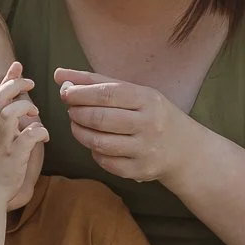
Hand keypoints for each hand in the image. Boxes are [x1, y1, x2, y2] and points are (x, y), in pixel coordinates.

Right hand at [0, 61, 47, 200]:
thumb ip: (8, 125)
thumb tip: (24, 110)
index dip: (7, 78)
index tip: (18, 65)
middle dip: (15, 86)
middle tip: (31, 84)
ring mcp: (3, 144)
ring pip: (8, 115)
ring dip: (25, 107)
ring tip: (35, 113)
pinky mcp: (14, 157)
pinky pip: (27, 138)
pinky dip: (39, 131)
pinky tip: (44, 135)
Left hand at [55, 68, 195, 184]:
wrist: (185, 149)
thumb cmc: (152, 114)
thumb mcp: (134, 92)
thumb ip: (96, 82)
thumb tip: (59, 75)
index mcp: (148, 100)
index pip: (107, 93)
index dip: (80, 93)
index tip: (66, 93)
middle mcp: (149, 124)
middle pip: (100, 118)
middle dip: (77, 113)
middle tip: (71, 110)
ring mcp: (144, 149)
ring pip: (98, 142)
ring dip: (80, 132)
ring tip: (77, 124)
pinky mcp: (139, 170)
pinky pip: (105, 161)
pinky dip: (93, 151)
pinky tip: (95, 143)